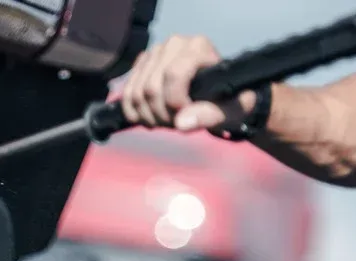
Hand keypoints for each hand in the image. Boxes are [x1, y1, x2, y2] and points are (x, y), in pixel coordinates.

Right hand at [120, 34, 259, 132]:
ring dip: (147, 115)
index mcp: (199, 47)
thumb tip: (181, 123)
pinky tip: (147, 117)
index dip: (175, 102)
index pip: (174, 74)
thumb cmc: (227, 101)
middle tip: (175, 123)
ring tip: (165, 120)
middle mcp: (175, 43)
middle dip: (160, 114)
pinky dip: (132, 111)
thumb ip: (209, 115)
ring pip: (136, 91)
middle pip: (151, 87)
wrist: (217, 95)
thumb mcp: (229, 111)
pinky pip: (126, 91)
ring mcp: (156, 52)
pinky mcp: (142, 63)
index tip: (185, 115)